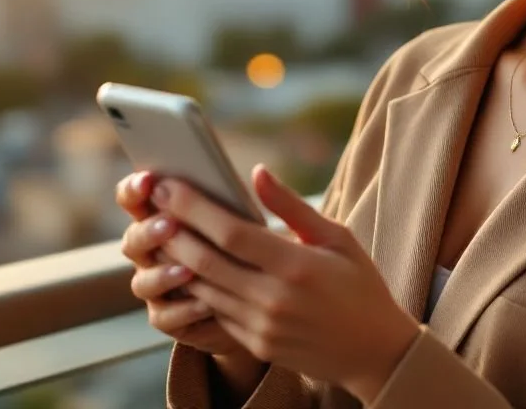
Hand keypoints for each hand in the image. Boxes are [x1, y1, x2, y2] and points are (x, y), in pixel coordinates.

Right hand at [116, 172, 246, 356]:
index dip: (134, 189)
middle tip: (170, 225)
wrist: (267, 299)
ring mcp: (158, 285)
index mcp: (166, 214)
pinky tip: (205, 304)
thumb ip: (257, 198)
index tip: (149, 180)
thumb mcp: (263, 220)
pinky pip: (164, 317)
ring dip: (161, 274)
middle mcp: (154, 250)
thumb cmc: (261, 248)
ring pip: (143, 281)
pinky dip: (182, 310)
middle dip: (148, 231)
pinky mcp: (171, 318)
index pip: (136, 197)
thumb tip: (261, 172)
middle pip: (133, 240)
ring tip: (188, 270)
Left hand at [155, 165, 420, 403]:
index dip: (194, 207)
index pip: (231, 233)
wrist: (375, 351)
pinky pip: (214, 311)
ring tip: (157, 226)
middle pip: (205, 260)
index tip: (169, 184)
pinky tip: (180, 263)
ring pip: (202, 287)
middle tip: (150, 199)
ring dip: (174, 257)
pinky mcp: (256, 343)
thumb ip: (292, 206)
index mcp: (297, 266)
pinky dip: (194, 286)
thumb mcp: (337, 237)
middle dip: (172, 227)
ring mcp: (261, 326)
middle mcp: (274, 299)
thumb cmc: (359, 284)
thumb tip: (257, 172)